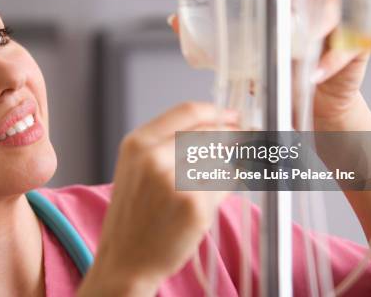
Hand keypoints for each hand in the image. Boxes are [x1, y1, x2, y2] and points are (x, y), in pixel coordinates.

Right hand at [79, 102, 237, 295]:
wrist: (126, 259)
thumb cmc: (134, 214)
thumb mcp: (137, 167)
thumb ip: (169, 142)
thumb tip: (218, 125)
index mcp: (138, 143)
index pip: (188, 111)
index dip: (217, 111)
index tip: (232, 115)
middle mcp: (154, 157)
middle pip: (210, 132)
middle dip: (232, 136)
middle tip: (243, 140)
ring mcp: (175, 181)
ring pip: (221, 158)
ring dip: (227, 165)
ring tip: (208, 182)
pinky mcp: (196, 206)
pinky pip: (226, 185)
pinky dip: (226, 188)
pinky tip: (208, 199)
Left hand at [167, 0, 370, 128]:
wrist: (311, 110)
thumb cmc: (279, 78)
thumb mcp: (242, 58)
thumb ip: (213, 38)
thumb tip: (175, 19)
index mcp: (287, 4)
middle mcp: (311, 8)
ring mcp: (336, 26)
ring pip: (329, 10)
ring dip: (312, 28)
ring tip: (296, 49)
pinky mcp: (353, 49)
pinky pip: (348, 46)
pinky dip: (329, 60)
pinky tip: (312, 74)